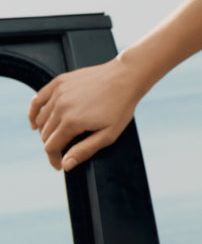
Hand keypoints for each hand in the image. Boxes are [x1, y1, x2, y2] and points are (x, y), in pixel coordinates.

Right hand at [28, 56, 144, 171]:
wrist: (126, 77)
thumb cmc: (120, 106)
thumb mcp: (108, 135)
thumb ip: (85, 150)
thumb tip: (66, 164)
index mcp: (72, 121)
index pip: (51, 147)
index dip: (54, 159)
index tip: (60, 165)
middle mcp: (61, 106)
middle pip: (45, 135)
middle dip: (53, 146)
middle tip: (64, 151)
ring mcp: (59, 92)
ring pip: (41, 120)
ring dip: (45, 132)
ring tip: (57, 138)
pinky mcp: (59, 82)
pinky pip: (38, 99)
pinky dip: (34, 112)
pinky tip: (35, 122)